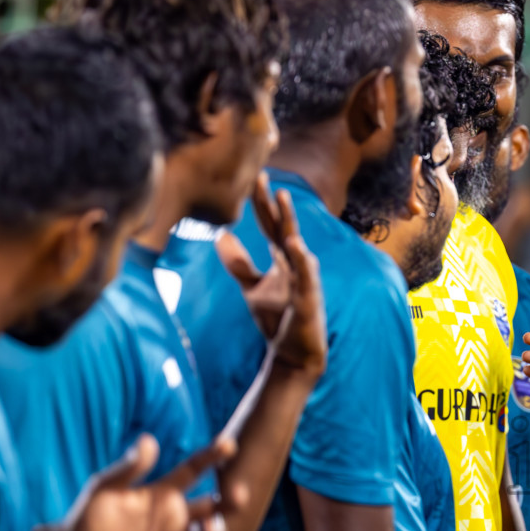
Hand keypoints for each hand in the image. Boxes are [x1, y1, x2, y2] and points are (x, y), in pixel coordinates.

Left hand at [46, 434, 235, 530]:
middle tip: (237, 493)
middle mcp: (175, 517)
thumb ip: (129, 469)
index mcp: (163, 493)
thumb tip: (149, 440)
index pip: (194, 471)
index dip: (213, 456)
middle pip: (214, 506)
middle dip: (230, 500)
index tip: (229, 444)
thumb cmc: (85, 517)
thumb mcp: (105, 488)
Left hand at [218, 173, 326, 378]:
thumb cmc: (277, 319)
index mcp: (282, 259)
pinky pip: (306, 274)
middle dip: (272, 202)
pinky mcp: (309, 298)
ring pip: (296, 244)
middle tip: (262, 176)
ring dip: (289, 221)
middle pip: (282, 226)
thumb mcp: (252, 288)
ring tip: (282, 198)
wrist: (293, 354)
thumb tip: (220, 236)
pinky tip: (294, 243)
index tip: (253, 177)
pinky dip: (300, 258)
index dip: (261, 203)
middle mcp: (296, 263)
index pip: (270, 225)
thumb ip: (239, 263)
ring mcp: (305, 279)